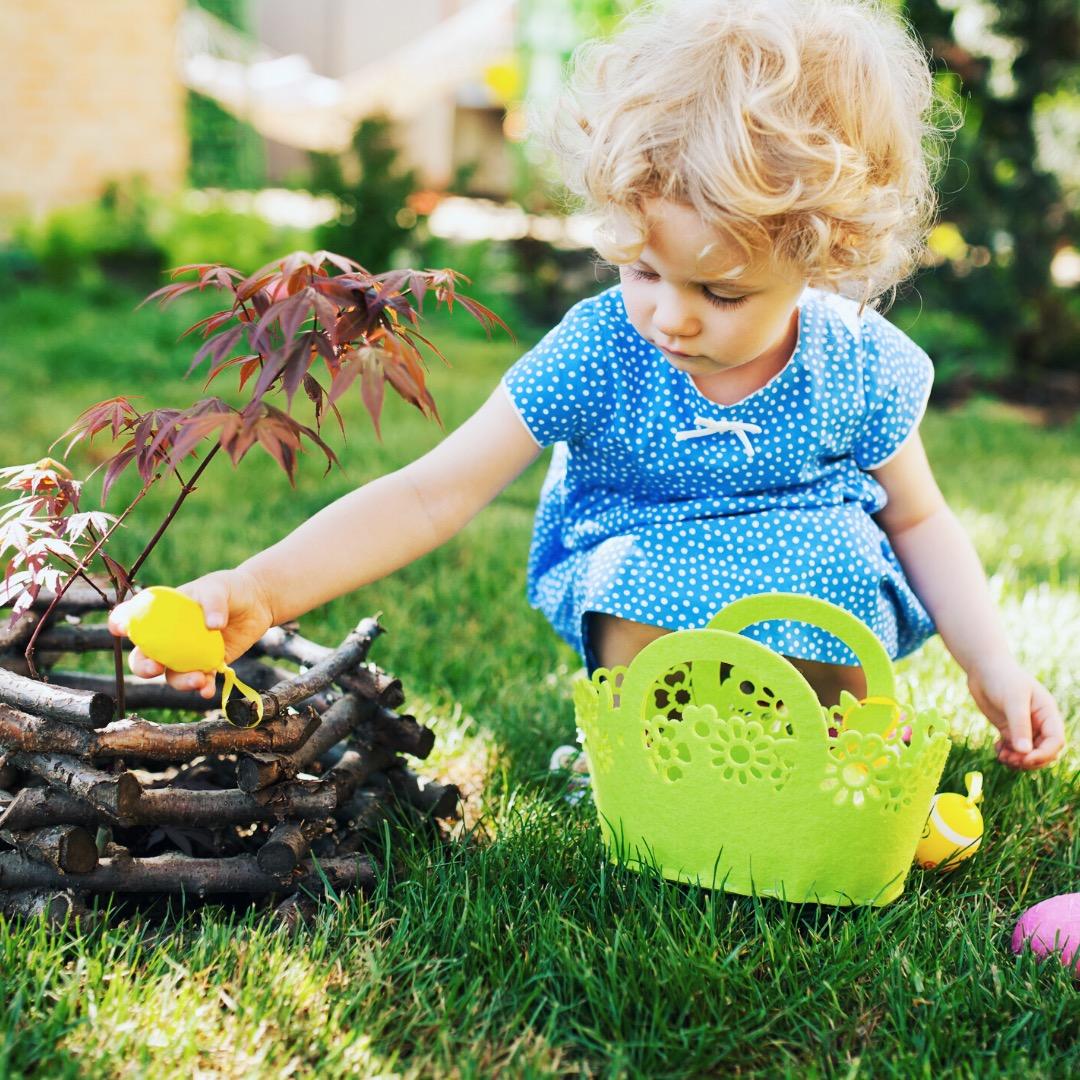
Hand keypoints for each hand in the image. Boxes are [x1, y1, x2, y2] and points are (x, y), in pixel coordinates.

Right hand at [107, 568, 276, 698]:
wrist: (256, 604)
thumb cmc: (230, 590)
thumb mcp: (219, 588)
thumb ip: (213, 602)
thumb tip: (212, 625)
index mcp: (162, 612)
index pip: (133, 617)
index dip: (121, 622)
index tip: (120, 628)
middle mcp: (168, 637)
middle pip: (144, 657)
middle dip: (143, 667)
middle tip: (155, 667)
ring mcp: (185, 654)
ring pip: (171, 675)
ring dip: (180, 682)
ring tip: (198, 680)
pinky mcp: (206, 665)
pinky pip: (199, 681)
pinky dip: (202, 688)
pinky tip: (207, 691)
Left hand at [967, 660, 1066, 770]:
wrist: (983, 669)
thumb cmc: (1002, 678)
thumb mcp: (1013, 700)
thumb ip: (1019, 725)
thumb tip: (1025, 752)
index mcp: (1048, 714)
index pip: (1055, 741)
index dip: (1044, 754)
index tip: (1025, 758)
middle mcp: (1039, 723)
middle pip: (1044, 751)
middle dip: (1029, 760)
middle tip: (1009, 759)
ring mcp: (1024, 727)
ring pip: (1028, 753)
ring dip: (1017, 760)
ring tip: (1001, 756)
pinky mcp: (1009, 729)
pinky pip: (1013, 749)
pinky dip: (1007, 753)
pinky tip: (997, 749)